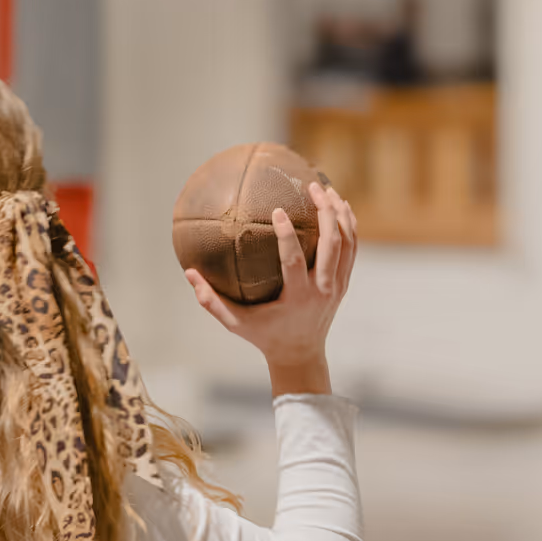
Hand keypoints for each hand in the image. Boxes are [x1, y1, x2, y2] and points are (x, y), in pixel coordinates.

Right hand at [185, 181, 356, 396]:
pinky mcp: (343, 283)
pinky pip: (351, 249)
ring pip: (347, 243)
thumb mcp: (235, 323)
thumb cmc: (263, 336)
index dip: (288, 235)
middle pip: (332, 245)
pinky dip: (348, 226)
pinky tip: (339, 206)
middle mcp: (322, 290)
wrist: (301, 353)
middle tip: (312, 187)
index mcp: (297, 298)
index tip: (278, 211)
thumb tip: (189, 273)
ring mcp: (337, 286)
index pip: (294, 260)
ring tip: (327, 189)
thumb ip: (211, 301)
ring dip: (339, 214)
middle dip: (325, 212)